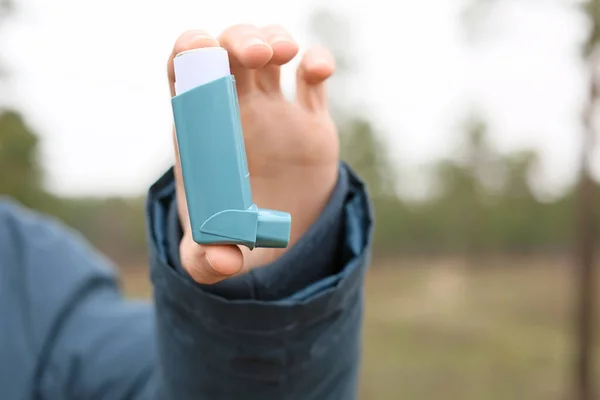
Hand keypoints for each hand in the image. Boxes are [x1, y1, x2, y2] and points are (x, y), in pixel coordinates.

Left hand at [167, 25, 338, 283]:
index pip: (184, 73)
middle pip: (228, 52)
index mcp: (202, 130)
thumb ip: (204, 262)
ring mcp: (273, 109)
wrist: (275, 239)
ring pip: (270, 52)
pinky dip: (316, 62)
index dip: (190, 51)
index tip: (202, 47)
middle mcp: (235, 110)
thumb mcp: (212, 256)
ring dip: (274, 38)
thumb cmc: (232, 237)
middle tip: (253, 55)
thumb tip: (222, 261)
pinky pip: (311, 79)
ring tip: (284, 53)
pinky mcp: (309, 118)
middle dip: (238, 39)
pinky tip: (317, 70)